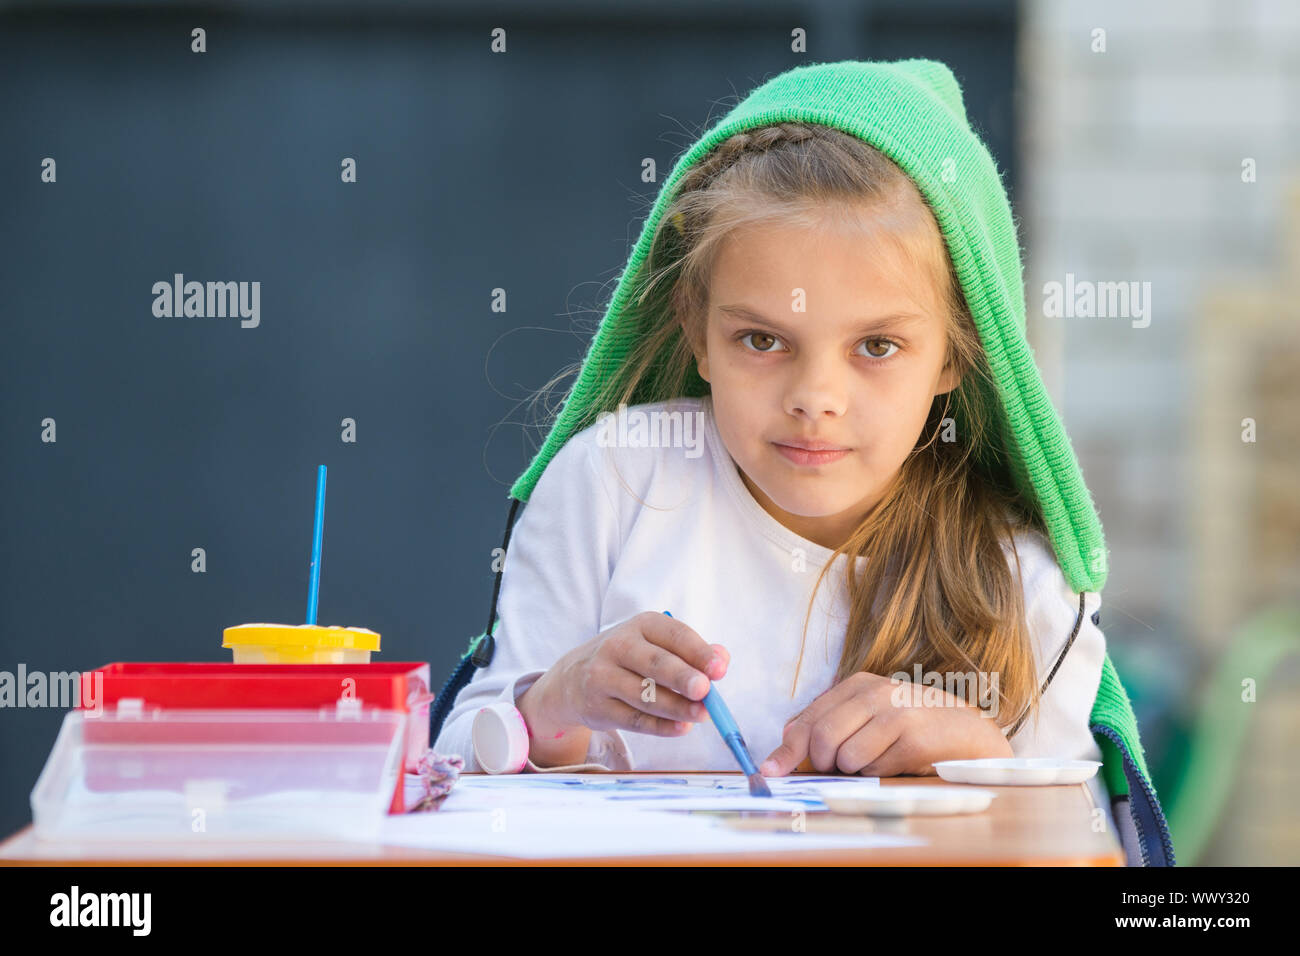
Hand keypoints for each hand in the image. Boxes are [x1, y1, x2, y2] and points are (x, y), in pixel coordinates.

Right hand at [535, 611, 729, 737]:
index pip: (674, 635)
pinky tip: (681, 728)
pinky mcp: (598, 706)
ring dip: (676, 707)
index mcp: (642, 625)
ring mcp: (603, 676)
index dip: (699, 652)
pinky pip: (634, 720)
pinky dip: (660, 727)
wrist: (572, 679)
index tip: (720, 669)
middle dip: (682, 677)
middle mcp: (618, 646)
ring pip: (645, 695)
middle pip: (655, 663)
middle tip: (705, 691)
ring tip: (701, 715)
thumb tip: (722, 659)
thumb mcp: (656, 645)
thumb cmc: (628, 660)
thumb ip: (691, 652)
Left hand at [758, 671, 1011, 776]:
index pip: (809, 718)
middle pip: (821, 738)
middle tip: (838, 768)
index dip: (786, 749)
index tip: (770, 771)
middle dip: (823, 763)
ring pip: (845, 757)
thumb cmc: (913, 726)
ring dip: (855, 770)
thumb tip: (786, 745)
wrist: (969, 732)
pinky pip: (874, 768)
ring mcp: (895, 712)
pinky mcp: (913, 737)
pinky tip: (898, 761)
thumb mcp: (870, 715)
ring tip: (879, 758)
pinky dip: (879, 773)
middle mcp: (875, 692)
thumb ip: (831, 725)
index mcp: (858, 685)